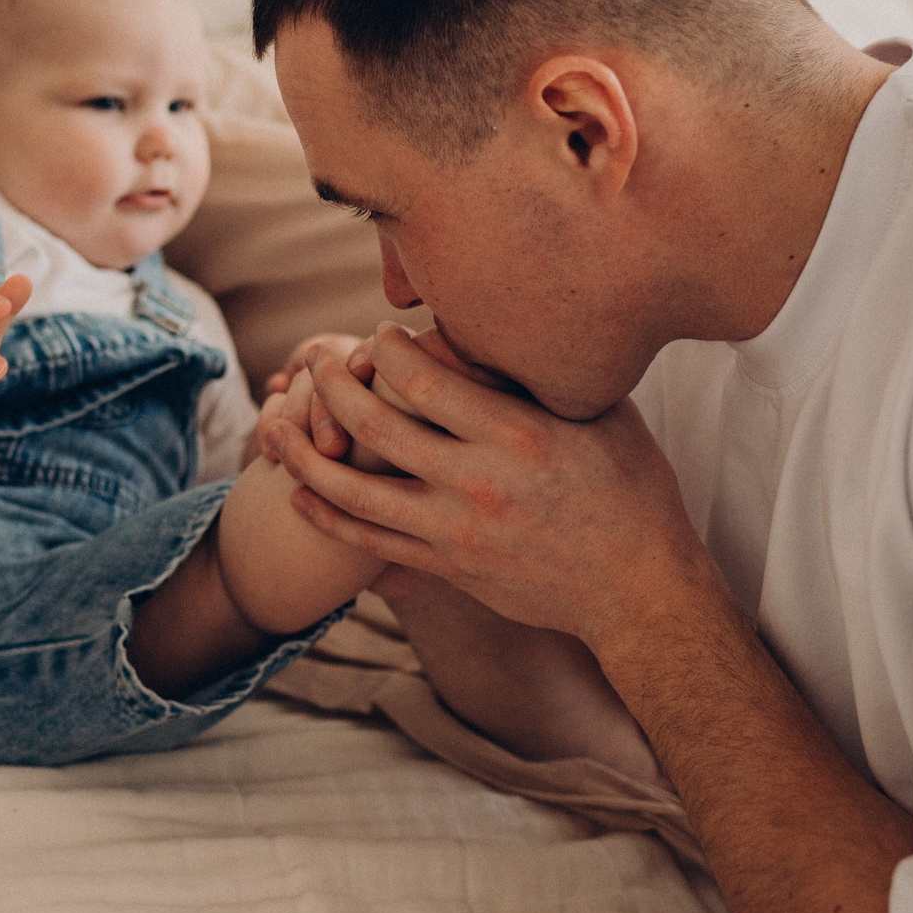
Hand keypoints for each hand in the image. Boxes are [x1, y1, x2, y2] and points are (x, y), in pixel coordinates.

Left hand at [263, 323, 721, 649]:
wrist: (639, 589)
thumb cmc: (630, 488)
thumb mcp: (601, 414)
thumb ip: (540, 374)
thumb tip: (490, 323)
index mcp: (518, 433)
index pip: (423, 377)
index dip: (387, 348)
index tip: (378, 335)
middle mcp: (478, 482)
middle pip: (375, 426)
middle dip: (333, 387)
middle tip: (318, 364)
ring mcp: (456, 532)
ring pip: (354, 492)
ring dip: (303, 455)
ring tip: (273, 428)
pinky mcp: (447, 568)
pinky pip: (369, 542)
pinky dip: (325, 516)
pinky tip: (298, 493)